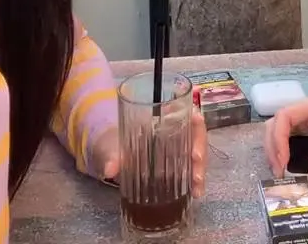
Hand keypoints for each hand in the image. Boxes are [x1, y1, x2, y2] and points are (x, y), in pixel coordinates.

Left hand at [92, 110, 208, 196]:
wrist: (107, 155)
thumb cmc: (111, 143)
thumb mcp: (109, 146)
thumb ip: (110, 156)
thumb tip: (110, 169)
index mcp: (161, 118)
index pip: (188, 114)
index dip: (196, 124)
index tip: (196, 137)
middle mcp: (174, 131)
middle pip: (196, 137)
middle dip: (200, 155)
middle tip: (196, 173)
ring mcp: (176, 149)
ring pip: (197, 155)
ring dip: (200, 171)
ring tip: (197, 189)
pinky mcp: (175, 166)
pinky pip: (190, 170)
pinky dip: (194, 182)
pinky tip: (195, 194)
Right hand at [263, 91, 307, 179]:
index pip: (284, 117)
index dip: (278, 139)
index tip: (283, 162)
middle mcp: (307, 108)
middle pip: (276, 122)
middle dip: (272, 146)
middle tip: (278, 171)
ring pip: (280, 128)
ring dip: (275, 147)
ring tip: (280, 169)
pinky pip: (290, 133)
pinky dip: (283, 147)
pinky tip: (287, 161)